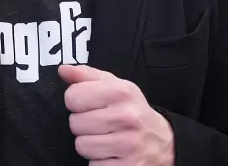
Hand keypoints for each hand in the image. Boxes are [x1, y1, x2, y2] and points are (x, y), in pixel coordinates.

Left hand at [59, 64, 173, 165]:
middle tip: (100, 125)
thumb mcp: (116, 87)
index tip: (88, 105)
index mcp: (121, 92)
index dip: (77, 102)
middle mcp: (126, 116)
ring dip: (90, 145)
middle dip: (84, 125)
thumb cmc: (133, 112)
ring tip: (106, 140)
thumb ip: (87, 76)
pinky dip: (99, 163)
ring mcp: (128, 144)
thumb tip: (63, 70)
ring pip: (82, 146)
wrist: (164, 143)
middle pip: (75, 123)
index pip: (73, 96)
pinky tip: (112, 154)